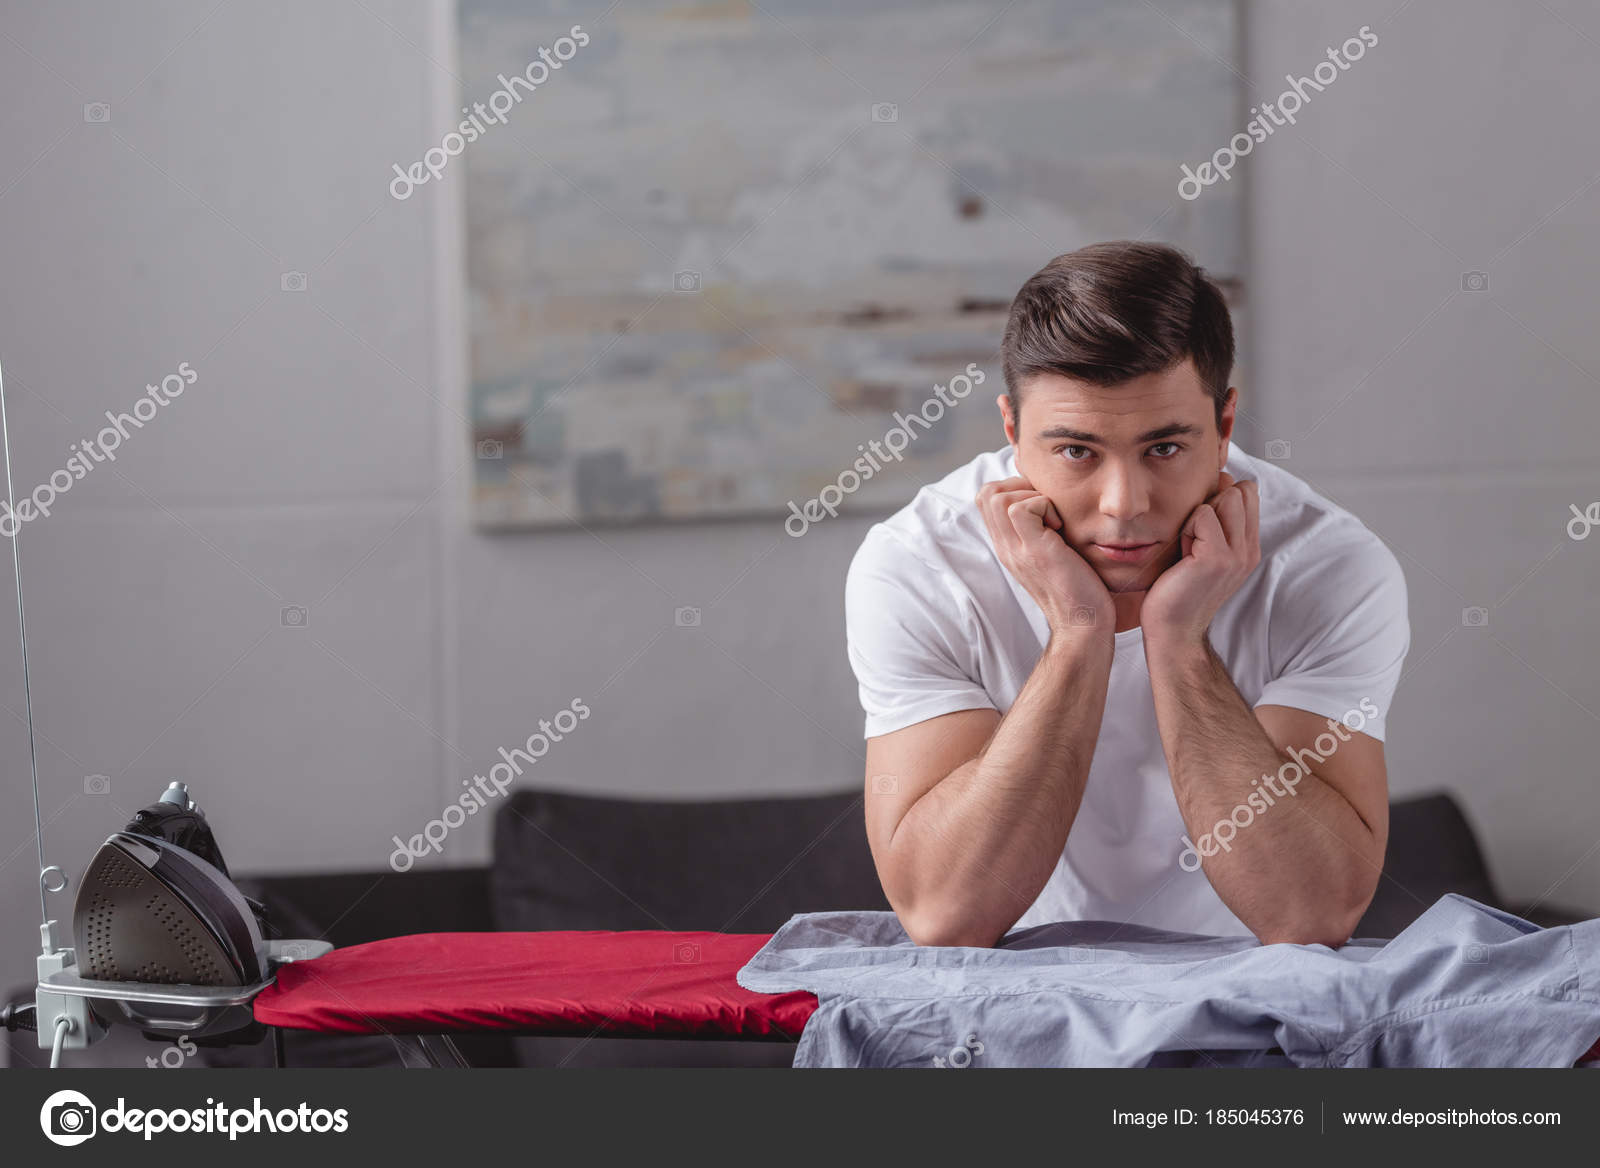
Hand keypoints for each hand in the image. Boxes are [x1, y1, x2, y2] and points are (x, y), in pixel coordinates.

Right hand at [977, 476, 1112, 637]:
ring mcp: (1015, 549)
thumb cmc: (1078, 589)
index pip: (987, 498)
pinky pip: (1022, 508)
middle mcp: (1005, 546)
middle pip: (986, 493)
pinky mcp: (1033, 551)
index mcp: (1007, 545)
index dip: (1014, 488)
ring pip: (998, 497)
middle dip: (1020, 486)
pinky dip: (1045, 506)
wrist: (1083, 624)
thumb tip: (1049, 501)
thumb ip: (1041, 530)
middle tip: (1047, 508)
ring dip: (1031, 497)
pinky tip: (1060, 528)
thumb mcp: (1051, 553)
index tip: (1043, 505)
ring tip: (1053, 520)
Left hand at [1141, 470, 1259, 649]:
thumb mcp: (1202, 548)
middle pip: (1238, 490)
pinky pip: (1201, 514)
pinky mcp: (1217, 558)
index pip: (1248, 492)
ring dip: (1196, 516)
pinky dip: (1186, 529)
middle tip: (1192, 541)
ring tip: (1187, 548)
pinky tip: (1181, 555)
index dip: (1220, 498)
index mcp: (1248, 546)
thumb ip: (1216, 518)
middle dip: (1209, 505)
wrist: (1173, 630)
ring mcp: (1237, 554)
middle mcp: (1249, 549)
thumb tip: (1225, 476)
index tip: (1201, 529)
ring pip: (1224, 498)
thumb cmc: (1177, 588)